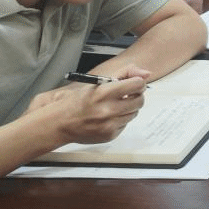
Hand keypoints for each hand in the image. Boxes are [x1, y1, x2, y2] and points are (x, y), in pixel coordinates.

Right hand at [28, 69, 148, 144]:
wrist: (61, 123)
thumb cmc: (79, 100)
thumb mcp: (99, 81)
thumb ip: (125, 73)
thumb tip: (147, 74)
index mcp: (104, 93)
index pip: (137, 85)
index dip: (137, 83)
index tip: (133, 84)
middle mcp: (108, 110)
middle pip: (140, 100)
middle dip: (136, 96)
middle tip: (127, 95)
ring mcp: (109, 125)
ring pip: (134, 113)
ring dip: (129, 108)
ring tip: (115, 106)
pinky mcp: (110, 135)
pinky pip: (125, 124)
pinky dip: (120, 120)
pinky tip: (108, 117)